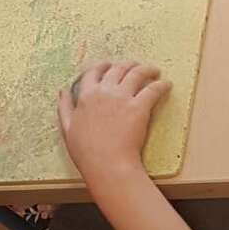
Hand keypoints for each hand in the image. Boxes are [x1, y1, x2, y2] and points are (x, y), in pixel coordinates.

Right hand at [58, 61, 169, 180]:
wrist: (107, 164)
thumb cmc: (86, 151)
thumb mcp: (67, 128)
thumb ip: (65, 107)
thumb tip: (62, 91)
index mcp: (86, 95)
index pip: (93, 72)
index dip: (102, 66)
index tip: (108, 65)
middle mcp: (104, 91)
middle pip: (117, 69)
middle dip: (127, 65)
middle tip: (135, 66)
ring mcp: (122, 97)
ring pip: (136, 73)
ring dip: (146, 69)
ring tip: (153, 70)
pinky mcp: (140, 107)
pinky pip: (153, 89)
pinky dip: (161, 85)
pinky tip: (166, 84)